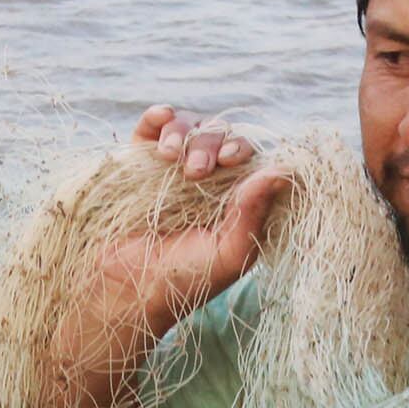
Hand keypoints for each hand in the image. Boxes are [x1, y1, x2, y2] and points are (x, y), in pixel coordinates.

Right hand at [101, 106, 289, 335]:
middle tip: (194, 172)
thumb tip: (282, 171)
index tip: (231, 158)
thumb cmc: (184, 280)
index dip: (242, 148)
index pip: (248, 157)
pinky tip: (161, 117)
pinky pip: (150, 129)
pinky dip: (155, 117)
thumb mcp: (229, 255)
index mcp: (235, 199)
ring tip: (168, 156)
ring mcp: (172, 169)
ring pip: (188, 127)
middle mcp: (208, 179)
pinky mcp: (139, 165)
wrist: (126, 290)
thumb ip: (254, 215)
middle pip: (218, 136)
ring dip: (183, 132)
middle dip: (209, 144)